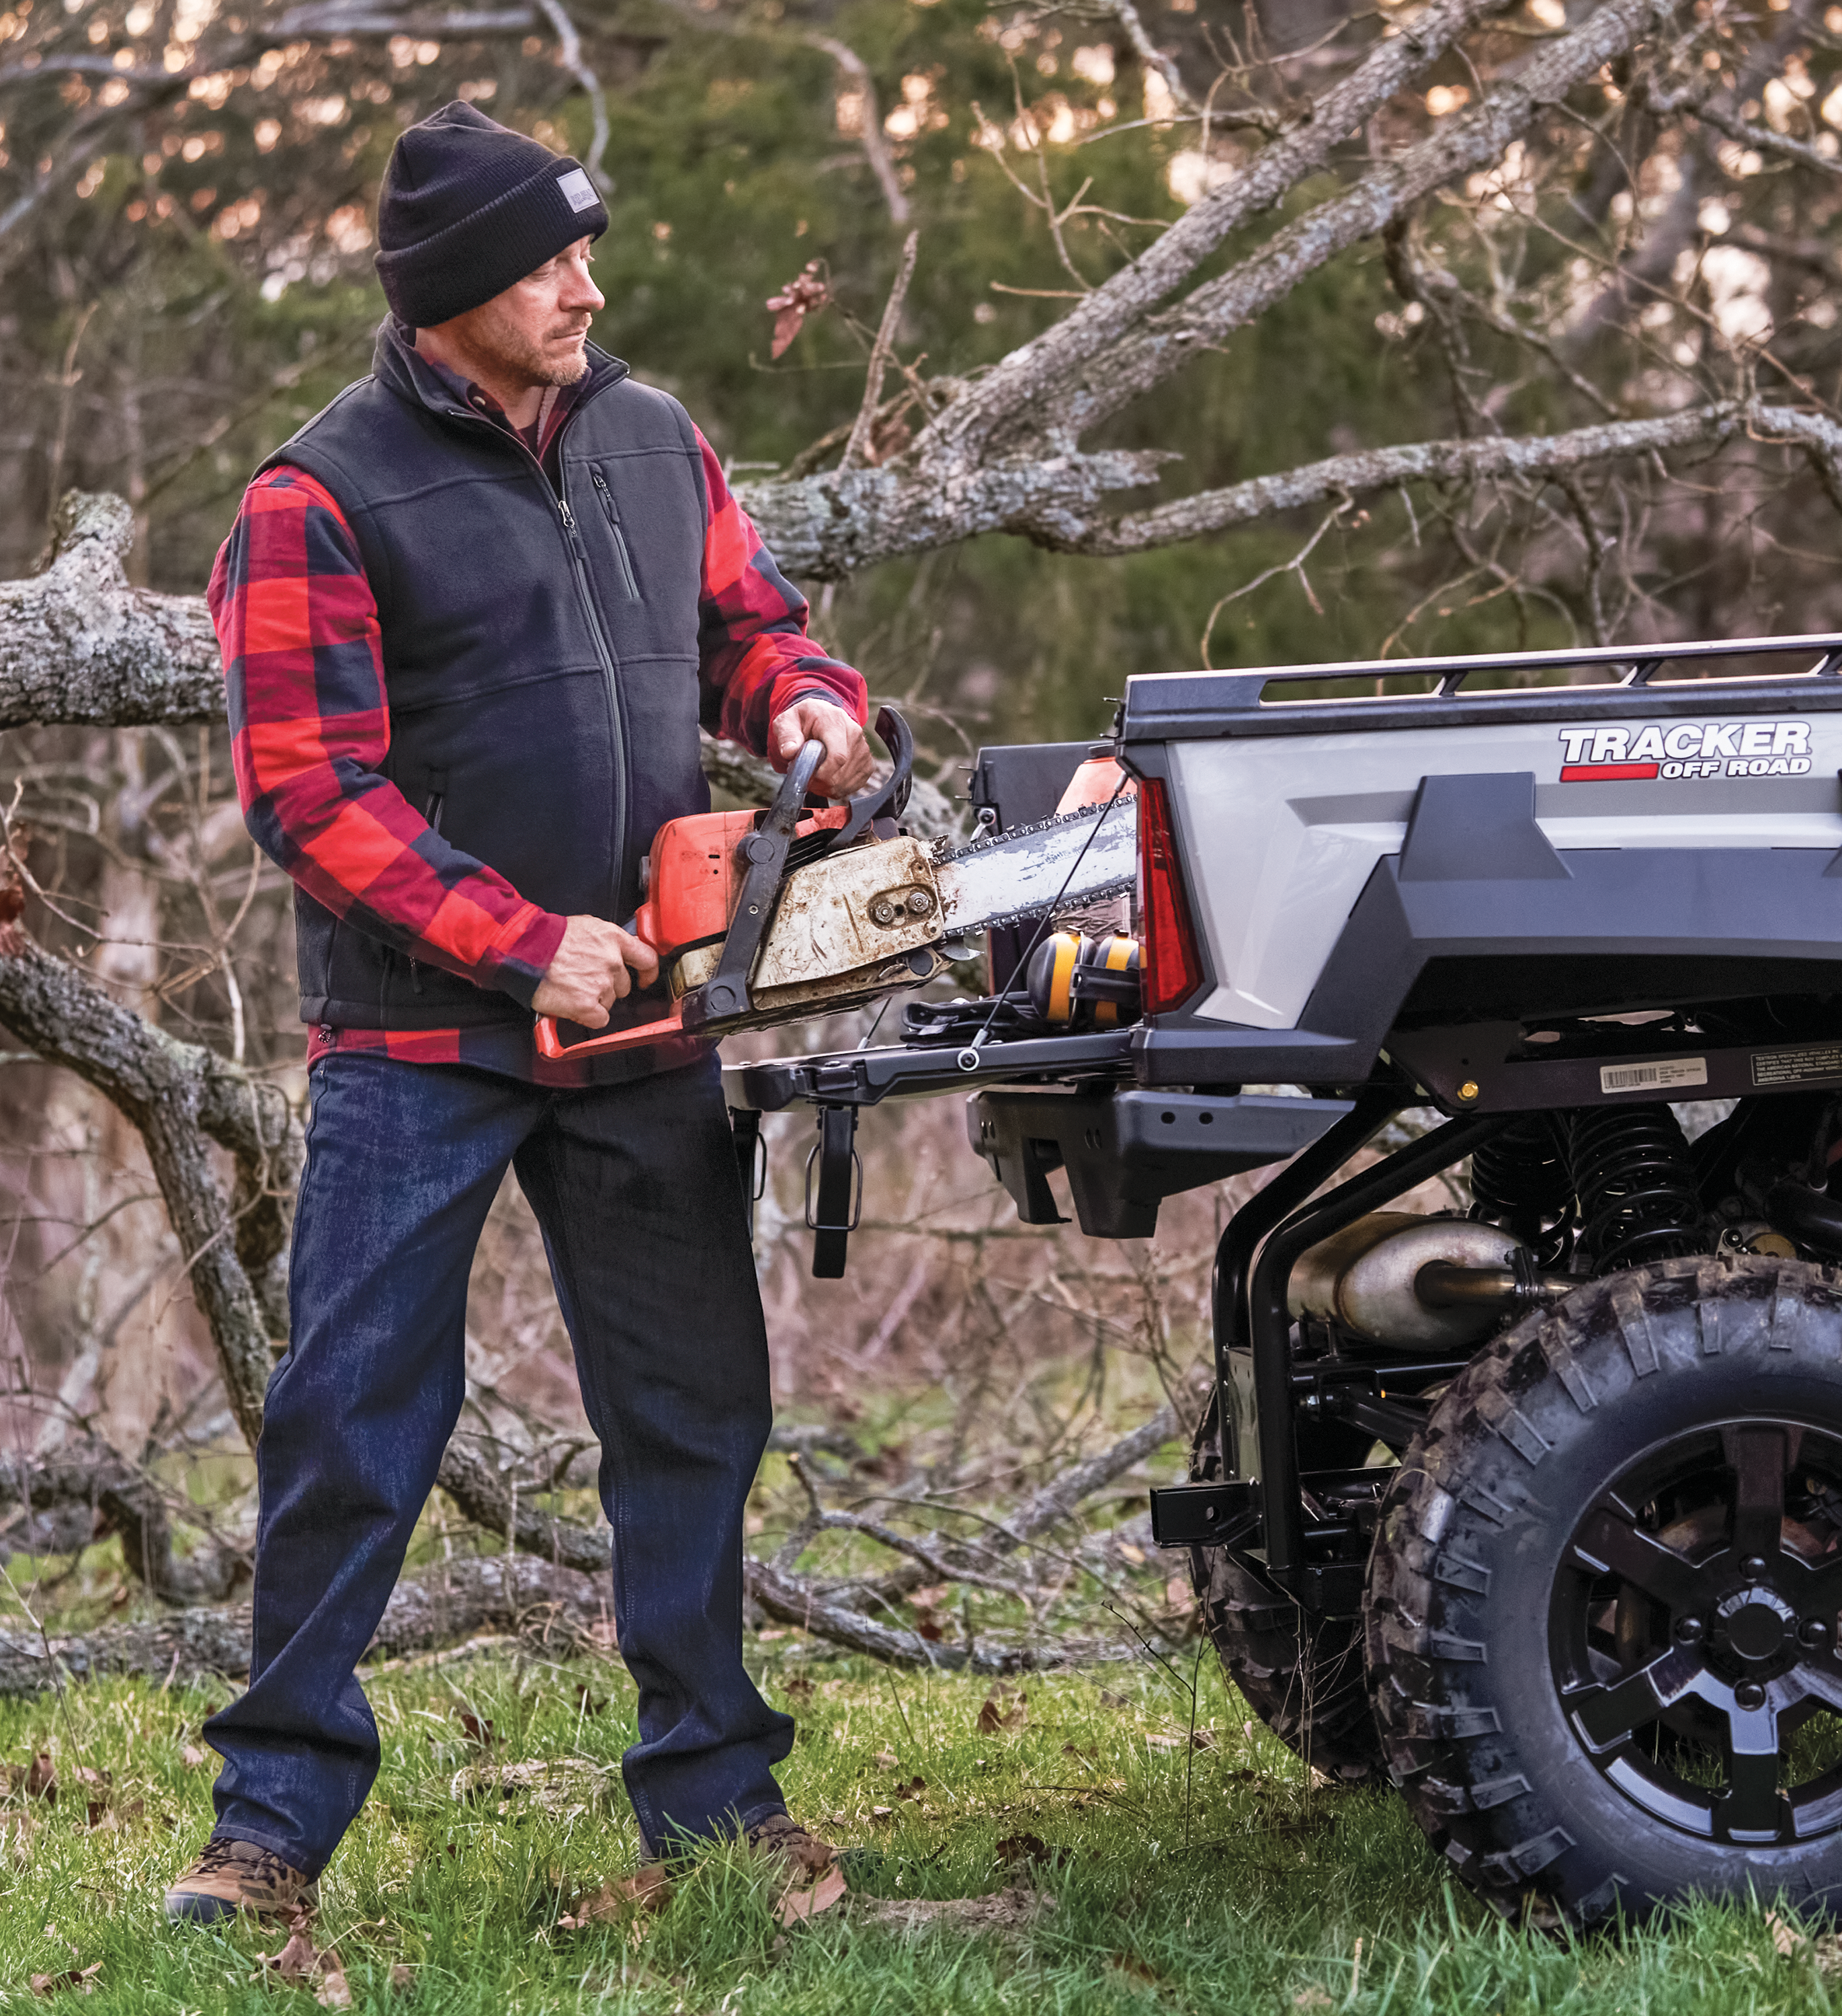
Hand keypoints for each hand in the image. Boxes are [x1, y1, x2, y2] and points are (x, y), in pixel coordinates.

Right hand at [531, 915, 660, 1028]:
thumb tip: (614, 952)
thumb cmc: (549, 937)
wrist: (525, 949)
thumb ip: (606, 942)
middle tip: (584, 980)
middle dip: (608, 986)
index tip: (644, 979)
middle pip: (623, 985)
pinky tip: (573, 1004)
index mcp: (613, 939)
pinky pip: (599, 1019)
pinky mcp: (587, 1004)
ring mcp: (601, 984)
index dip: (647, 972)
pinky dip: (587, 1015)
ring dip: (594, 1000)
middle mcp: (612, 962)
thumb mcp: (586, 927)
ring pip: (609, 1002)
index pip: (646, 958)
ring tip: (572, 987)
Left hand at [770, 697, 873, 800]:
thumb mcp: (787, 721)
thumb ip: (786, 736)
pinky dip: (838, 789)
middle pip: (841, 772)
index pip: (837, 756)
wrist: (822, 717)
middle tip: (807, 778)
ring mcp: (863, 749)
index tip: (807, 777)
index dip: (822, 775)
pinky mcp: (867, 763)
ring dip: (827, 787)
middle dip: (820, 783)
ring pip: (846, 783)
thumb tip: (790, 751)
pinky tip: (828, 778)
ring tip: (816, 775)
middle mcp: (854, 733)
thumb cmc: (803, 721)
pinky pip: (853, 786)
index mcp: (834, 721)